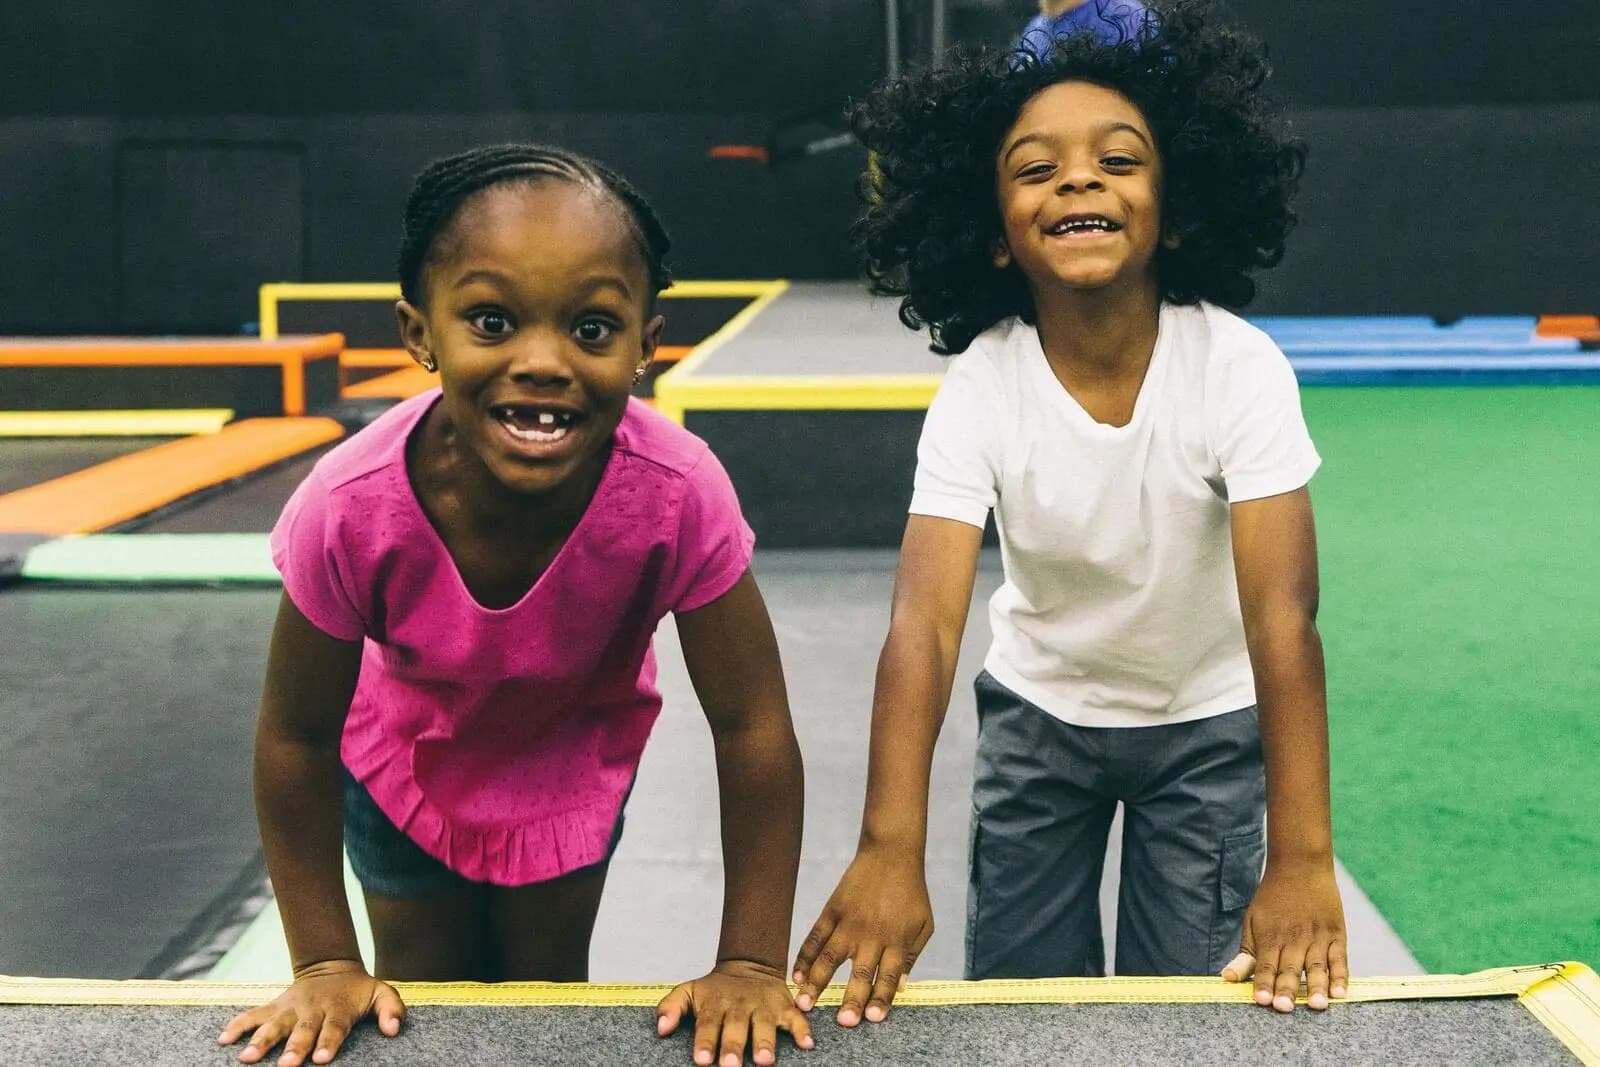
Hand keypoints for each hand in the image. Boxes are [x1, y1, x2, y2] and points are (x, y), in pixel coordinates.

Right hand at [217, 959, 404, 1065]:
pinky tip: (223, 1039)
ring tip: (247, 1058)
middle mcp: (312, 1009)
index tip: (321, 1059)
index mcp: (338, 1009)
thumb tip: (394, 1029)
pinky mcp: (275, 1005)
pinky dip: (238, 1025)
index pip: (334, 1028)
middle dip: (293, 1048)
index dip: (328, 1043)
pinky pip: (253, 1014)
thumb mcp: (382, 993)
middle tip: (286, 1065)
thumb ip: (391, 1010)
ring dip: (260, 1040)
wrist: (332, 966)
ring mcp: (291, 1007)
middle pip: (302, 1030)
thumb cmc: (358, 990)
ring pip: (274, 1024)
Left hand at [656, 959, 813, 1066]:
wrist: (749, 965)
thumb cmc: (716, 989)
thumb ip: (671, 1007)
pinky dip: (802, 1030)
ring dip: (765, 1042)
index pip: (707, 1023)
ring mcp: (763, 1007)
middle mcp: (739, 1006)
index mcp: (715, 1004)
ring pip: (765, 1025)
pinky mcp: (784, 1007)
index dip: (705, 1041)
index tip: (701, 1059)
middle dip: (733, 1046)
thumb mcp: (689, 991)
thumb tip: (660, 1028)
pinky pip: (796, 1019)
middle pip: (736, 1027)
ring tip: (764, 1060)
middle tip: (730, 1066)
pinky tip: (807, 1044)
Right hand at [791, 846, 932, 1026]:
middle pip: (861, 971)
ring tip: (804, 1004)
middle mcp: (872, 933)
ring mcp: (850, 921)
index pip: (889, 975)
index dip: (881, 998)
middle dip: (852, 998)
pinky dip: (804, 956)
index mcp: (897, 940)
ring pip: (830, 957)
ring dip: (817, 982)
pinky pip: (815, 937)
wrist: (891, 853)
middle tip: (843, 1021)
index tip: (872, 1019)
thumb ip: (911, 956)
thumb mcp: (923, 924)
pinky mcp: (833, 909)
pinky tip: (796, 975)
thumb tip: (901, 988)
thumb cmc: (911, 892)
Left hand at [1221, 857, 1347, 1012]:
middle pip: (1290, 969)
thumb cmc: (1272, 898)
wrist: (1300, 865)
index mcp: (1271, 937)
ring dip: (1317, 987)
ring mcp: (1317, 937)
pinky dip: (1341, 977)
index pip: (1266, 965)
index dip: (1263, 983)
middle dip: (1287, 989)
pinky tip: (1340, 993)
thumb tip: (1228, 977)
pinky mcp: (1336, 934)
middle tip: (1284, 1008)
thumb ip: (1246, 952)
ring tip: (1317, 1006)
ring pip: (1316, 967)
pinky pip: (1340, 959)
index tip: (1261, 1001)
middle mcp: (1294, 939)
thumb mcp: (1252, 920)